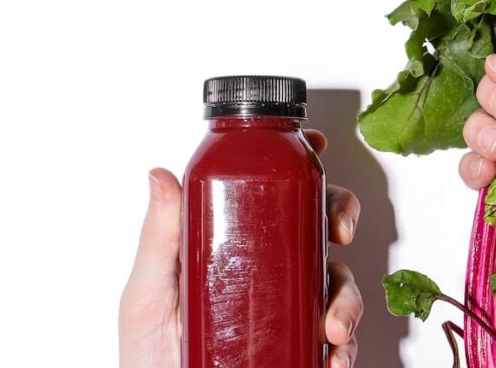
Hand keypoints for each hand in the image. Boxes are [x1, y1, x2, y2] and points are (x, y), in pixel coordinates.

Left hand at [119, 130, 361, 367]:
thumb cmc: (148, 355)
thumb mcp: (147, 293)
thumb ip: (158, 238)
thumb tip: (161, 176)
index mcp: (234, 245)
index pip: (274, 194)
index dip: (303, 167)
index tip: (317, 149)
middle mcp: (268, 271)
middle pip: (319, 226)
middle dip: (342, 217)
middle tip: (339, 232)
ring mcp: (287, 308)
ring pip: (339, 282)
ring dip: (348, 300)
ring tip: (333, 327)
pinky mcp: (300, 345)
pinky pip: (340, 339)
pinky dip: (347, 348)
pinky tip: (334, 357)